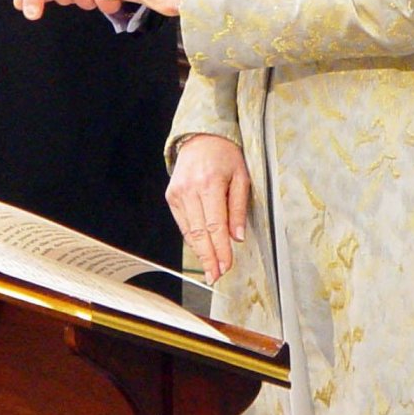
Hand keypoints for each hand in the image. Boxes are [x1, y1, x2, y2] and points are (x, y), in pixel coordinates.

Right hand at [167, 135, 249, 282]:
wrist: (200, 138)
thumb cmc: (225, 156)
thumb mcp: (242, 177)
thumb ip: (238, 207)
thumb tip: (237, 237)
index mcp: (209, 184)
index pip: (215, 226)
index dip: (220, 250)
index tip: (226, 267)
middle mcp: (190, 190)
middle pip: (199, 233)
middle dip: (209, 258)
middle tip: (216, 276)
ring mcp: (177, 194)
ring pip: (189, 231)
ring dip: (200, 252)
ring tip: (211, 269)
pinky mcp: (171, 197)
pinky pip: (183, 224)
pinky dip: (192, 238)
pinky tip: (202, 250)